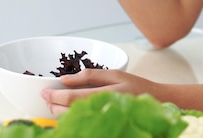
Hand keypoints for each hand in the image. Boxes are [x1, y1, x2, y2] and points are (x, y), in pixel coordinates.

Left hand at [41, 69, 159, 116]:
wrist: (158, 105)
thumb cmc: (137, 87)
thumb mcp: (115, 74)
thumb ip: (89, 76)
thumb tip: (65, 79)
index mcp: (108, 93)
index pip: (73, 98)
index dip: (55, 95)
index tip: (44, 91)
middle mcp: (106, 109)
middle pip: (71, 112)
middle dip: (55, 105)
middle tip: (47, 98)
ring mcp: (106, 120)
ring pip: (75, 121)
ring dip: (61, 114)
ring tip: (55, 105)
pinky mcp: (105, 128)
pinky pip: (84, 126)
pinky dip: (72, 120)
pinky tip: (68, 114)